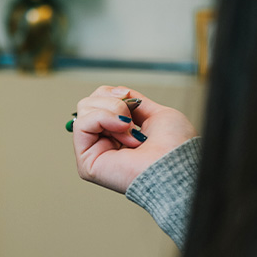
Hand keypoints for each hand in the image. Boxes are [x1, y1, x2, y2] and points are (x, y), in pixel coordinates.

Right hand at [73, 85, 197, 192]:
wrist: (175, 163)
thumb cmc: (174, 147)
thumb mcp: (156, 112)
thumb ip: (133, 102)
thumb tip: (116, 93)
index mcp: (119, 133)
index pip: (99, 101)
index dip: (112, 93)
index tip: (129, 98)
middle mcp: (105, 142)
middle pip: (88, 103)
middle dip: (112, 102)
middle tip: (130, 118)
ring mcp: (94, 152)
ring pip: (84, 110)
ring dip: (112, 112)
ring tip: (129, 129)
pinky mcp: (86, 161)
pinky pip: (81, 125)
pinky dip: (102, 118)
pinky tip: (121, 129)